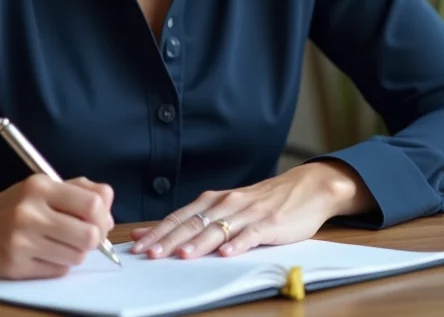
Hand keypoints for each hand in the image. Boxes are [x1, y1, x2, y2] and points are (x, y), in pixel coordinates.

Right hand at [0, 175, 114, 278]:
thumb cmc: (15, 205)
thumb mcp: (43, 186)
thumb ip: (79, 190)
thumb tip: (108, 209)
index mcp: (40, 187)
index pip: (92, 204)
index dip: (104, 216)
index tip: (100, 220)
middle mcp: (30, 213)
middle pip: (89, 235)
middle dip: (95, 239)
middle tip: (87, 237)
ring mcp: (21, 241)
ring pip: (77, 256)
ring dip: (76, 252)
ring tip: (62, 244)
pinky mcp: (16, 266)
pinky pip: (58, 270)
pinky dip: (59, 264)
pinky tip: (46, 254)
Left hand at [129, 161, 371, 259]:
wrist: (307, 187)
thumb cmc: (264, 202)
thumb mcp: (227, 207)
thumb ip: (196, 219)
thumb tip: (157, 232)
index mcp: (214, 200)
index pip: (179, 217)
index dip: (157, 232)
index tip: (136, 246)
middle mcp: (227, 204)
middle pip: (193, 223)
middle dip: (169, 239)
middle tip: (149, 254)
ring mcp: (249, 213)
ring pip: (218, 229)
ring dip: (199, 243)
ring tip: (181, 255)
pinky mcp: (270, 223)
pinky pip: (252, 234)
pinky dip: (238, 243)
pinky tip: (227, 253)